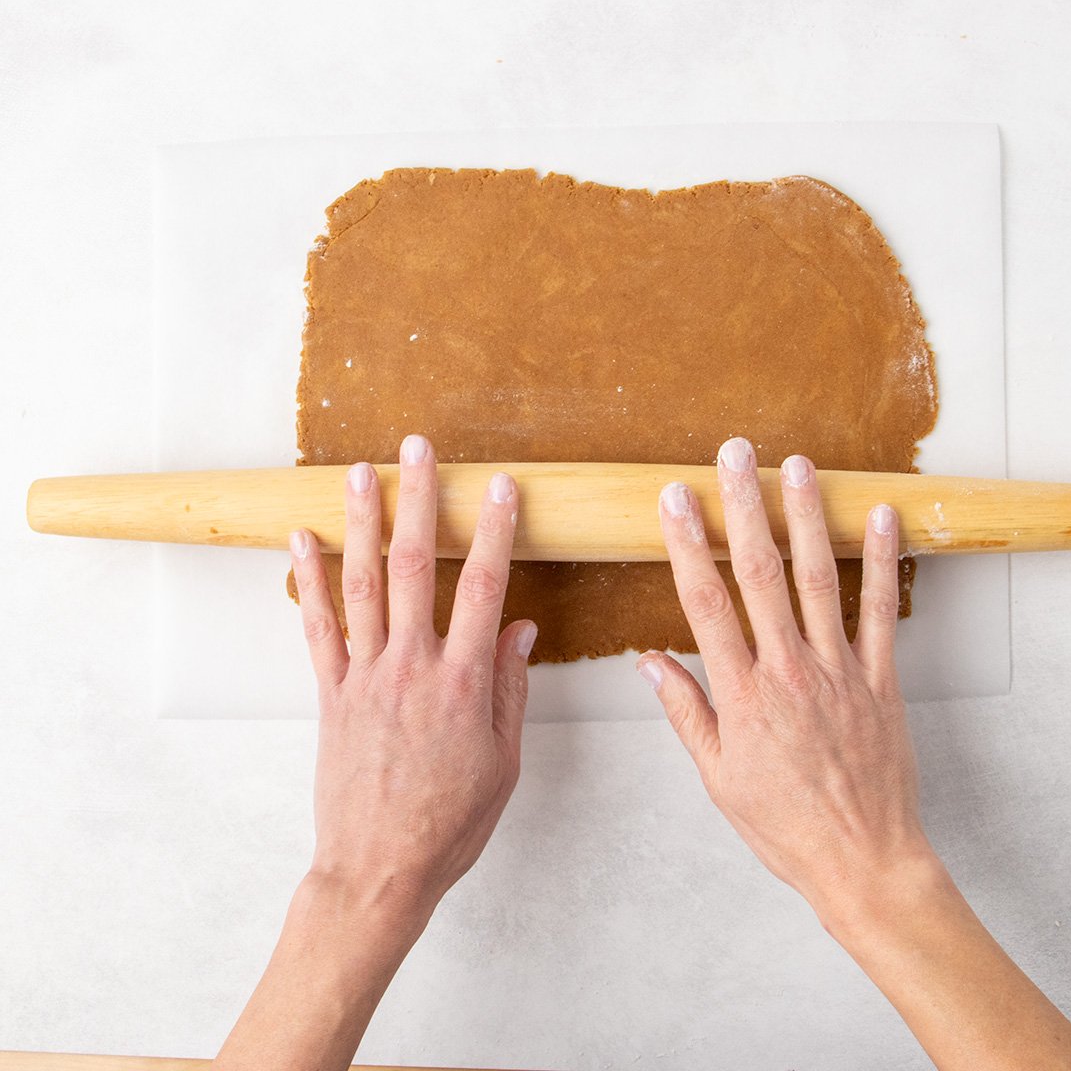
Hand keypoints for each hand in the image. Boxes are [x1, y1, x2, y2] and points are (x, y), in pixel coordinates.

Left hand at [289, 434, 535, 928]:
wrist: (379, 871)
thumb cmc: (450, 823)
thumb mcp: (504, 760)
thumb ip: (509, 687)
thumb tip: (519, 627)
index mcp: (463, 682)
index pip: (483, 586)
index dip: (493, 530)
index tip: (499, 486)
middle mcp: (411, 667)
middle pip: (413, 567)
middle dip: (418, 500)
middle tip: (417, 449)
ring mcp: (365, 678)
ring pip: (361, 585)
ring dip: (360, 523)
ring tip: (359, 472)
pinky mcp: (331, 695)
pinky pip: (317, 628)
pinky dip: (308, 581)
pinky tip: (301, 540)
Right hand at [638, 436, 934, 926]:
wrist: (863, 861)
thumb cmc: (784, 825)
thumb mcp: (717, 777)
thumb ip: (685, 711)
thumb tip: (649, 661)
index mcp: (742, 693)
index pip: (706, 602)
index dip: (688, 543)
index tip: (676, 499)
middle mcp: (789, 669)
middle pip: (761, 573)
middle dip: (744, 507)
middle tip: (734, 456)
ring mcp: (839, 670)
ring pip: (819, 579)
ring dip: (807, 517)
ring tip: (798, 465)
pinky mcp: (880, 679)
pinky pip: (880, 611)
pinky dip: (882, 560)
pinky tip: (882, 516)